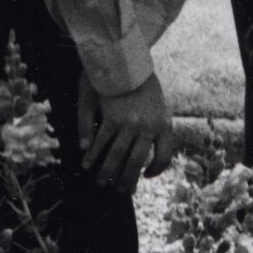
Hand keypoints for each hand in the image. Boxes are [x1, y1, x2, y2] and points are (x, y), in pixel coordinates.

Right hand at [77, 71, 175, 191]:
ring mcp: (130, 124)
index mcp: (164, 124)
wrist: (128, 60)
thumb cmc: (143, 83)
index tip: (146, 176)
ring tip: (101, 183)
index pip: (164, 155)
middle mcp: (149, 127)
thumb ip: (154, 130)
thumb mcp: (158, 106)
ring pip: (117, 156)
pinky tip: (87, 164)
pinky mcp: (112, 118)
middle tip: (120, 191)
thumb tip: (148, 156)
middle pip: (137, 162)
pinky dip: (93, 155)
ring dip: (107, 172)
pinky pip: (101, 142)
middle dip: (127, 180)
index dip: (156, 169)